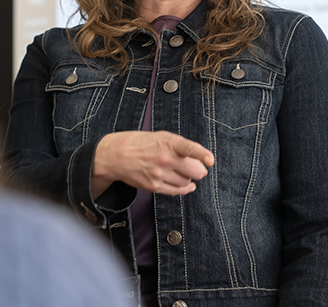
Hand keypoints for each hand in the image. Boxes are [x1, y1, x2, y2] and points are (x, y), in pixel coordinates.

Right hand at [91, 130, 214, 197]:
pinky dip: (185, 189)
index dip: (201, 154)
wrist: (117, 155)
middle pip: (194, 171)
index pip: (188, 148)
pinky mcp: (154, 186)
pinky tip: (188, 186)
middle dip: (199, 170)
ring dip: (188, 179)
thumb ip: (181, 147)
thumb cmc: (143, 143)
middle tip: (198, 168)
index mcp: (169, 143)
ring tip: (182, 172)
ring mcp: (159, 174)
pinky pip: (176, 191)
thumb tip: (200, 163)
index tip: (210, 160)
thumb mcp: (162, 136)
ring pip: (187, 182)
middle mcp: (165, 159)